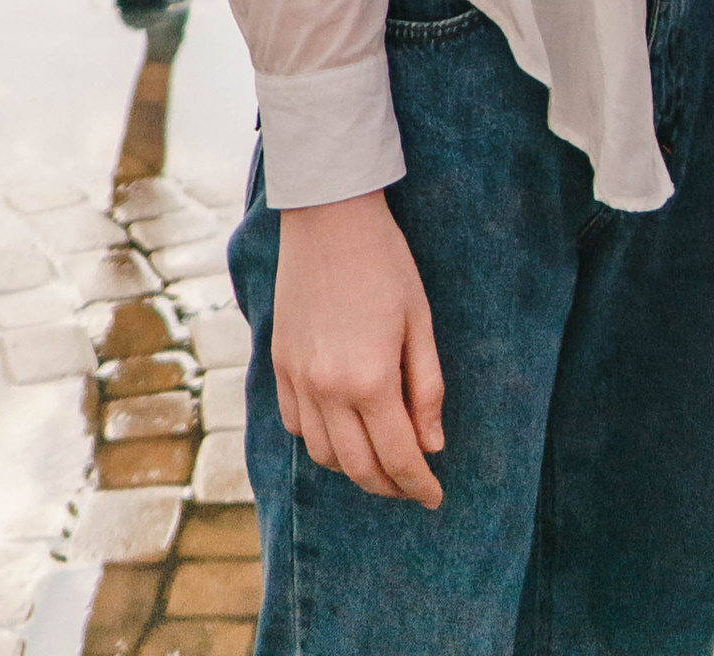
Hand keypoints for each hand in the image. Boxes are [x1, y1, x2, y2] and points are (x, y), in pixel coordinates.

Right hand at [271, 193, 443, 501]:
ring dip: (353, 469)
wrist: (329, 216)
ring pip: (322, 455)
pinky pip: (296, 425)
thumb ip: (426, 389)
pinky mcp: (278, 365)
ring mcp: (297, 379)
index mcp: (369, 379)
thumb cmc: (385, 263)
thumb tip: (432, 445)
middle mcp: (327, 389)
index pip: (397, 456)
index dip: (418, 484)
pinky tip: (341, 431)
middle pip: (358, 467)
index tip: (435, 497)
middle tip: (412, 486)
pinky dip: (319, 441)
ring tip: (380, 461)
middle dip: (389, 486)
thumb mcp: (419, 322)